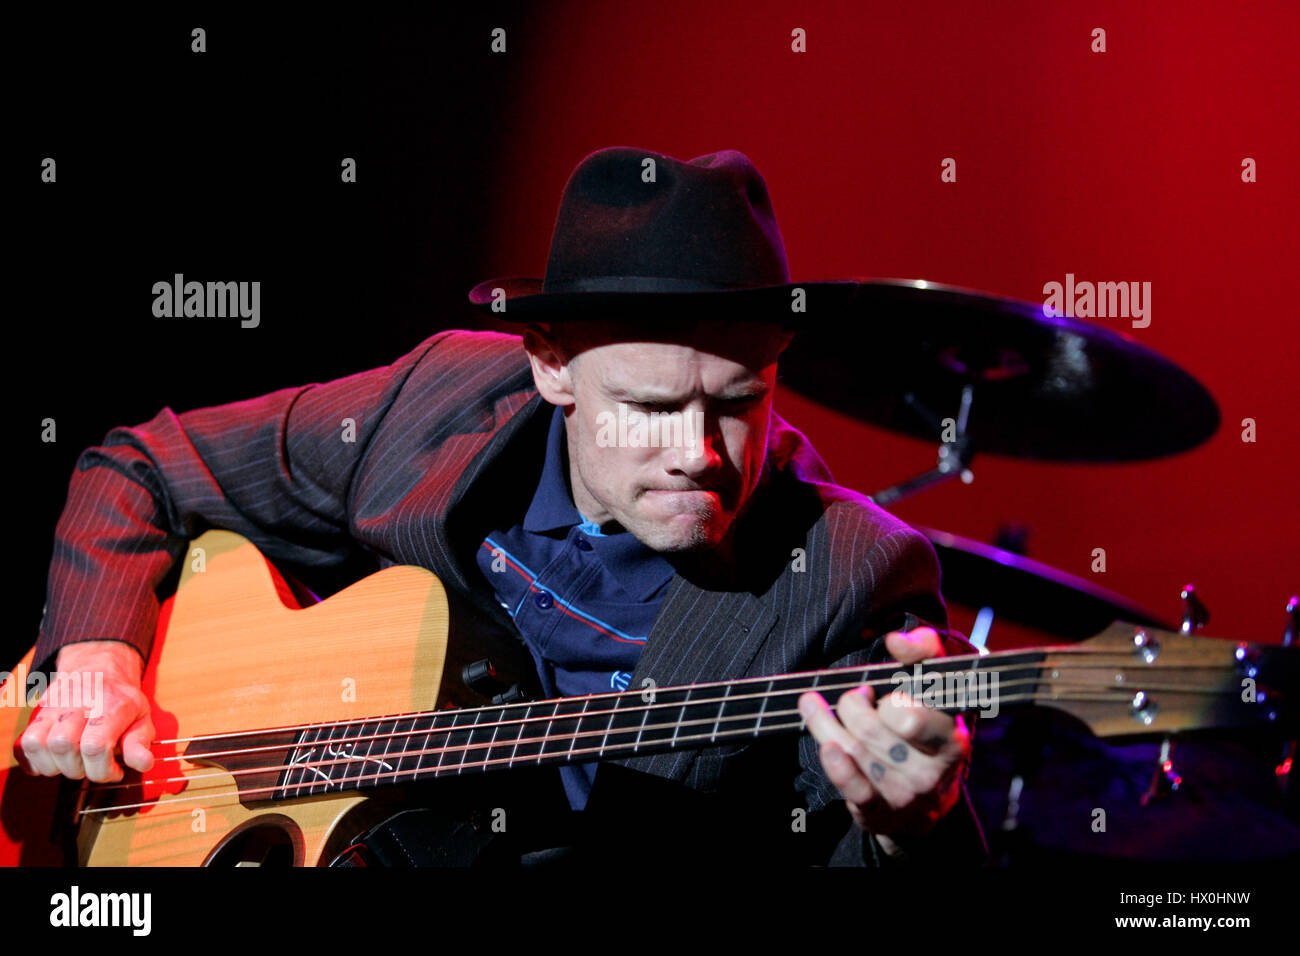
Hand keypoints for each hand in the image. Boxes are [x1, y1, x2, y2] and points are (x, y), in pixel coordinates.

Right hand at [16, 641, 155, 781]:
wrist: (100, 670)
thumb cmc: (120, 700)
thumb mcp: (141, 717)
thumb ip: (140, 743)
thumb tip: (144, 763)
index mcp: (111, 704)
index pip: (95, 745)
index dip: (102, 769)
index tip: (114, 772)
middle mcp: (79, 702)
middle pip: (63, 746)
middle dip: (77, 769)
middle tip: (91, 767)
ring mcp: (55, 705)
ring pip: (38, 743)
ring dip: (53, 766)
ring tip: (72, 764)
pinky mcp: (39, 712)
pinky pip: (23, 742)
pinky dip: (32, 760)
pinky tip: (52, 762)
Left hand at [798, 626, 969, 854]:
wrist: (927, 808)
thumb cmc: (927, 736)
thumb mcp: (938, 695)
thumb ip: (924, 654)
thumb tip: (896, 641)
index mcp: (952, 738)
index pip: (918, 715)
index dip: (895, 697)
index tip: (885, 689)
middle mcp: (933, 771)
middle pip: (877, 726)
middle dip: (854, 704)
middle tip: (855, 697)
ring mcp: (905, 794)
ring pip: (856, 749)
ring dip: (826, 722)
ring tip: (813, 705)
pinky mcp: (879, 812)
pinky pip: (853, 787)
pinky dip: (836, 765)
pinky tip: (826, 745)